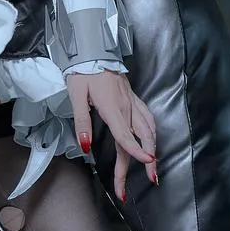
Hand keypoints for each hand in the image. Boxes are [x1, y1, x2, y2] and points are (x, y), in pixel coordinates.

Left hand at [66, 69, 157, 201]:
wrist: (94, 50)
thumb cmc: (83, 72)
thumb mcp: (76, 96)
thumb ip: (82, 122)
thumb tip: (85, 146)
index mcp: (112, 108)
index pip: (126, 135)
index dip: (136, 151)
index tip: (147, 163)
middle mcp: (127, 107)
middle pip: (141, 137)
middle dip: (147, 160)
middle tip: (151, 180)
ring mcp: (132, 102)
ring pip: (149, 129)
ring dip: (153, 149)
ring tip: (153, 168)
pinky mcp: (133, 98)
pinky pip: (148, 118)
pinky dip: (152, 133)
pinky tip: (152, 141)